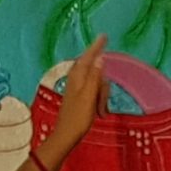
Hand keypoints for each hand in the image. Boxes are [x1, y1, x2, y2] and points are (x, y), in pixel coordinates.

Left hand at [42, 35, 109, 161]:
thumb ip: (95, 77)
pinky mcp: (80, 95)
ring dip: (102, 97)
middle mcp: (77, 78)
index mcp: (78, 76)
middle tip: (102, 105)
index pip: (89, 57)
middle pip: (97, 73)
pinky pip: (94, 92)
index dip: (97, 47)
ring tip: (100, 112)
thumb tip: (100, 58)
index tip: (104, 36)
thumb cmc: (78, 117)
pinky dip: (99, 101)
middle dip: (103, 87)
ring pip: (97, 84)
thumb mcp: (89, 96)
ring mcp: (78, 87)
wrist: (67, 134)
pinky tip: (98, 113)